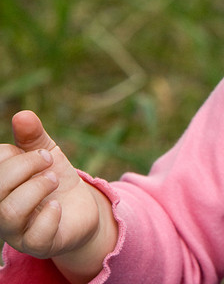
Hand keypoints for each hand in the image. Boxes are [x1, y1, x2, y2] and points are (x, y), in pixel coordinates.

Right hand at [0, 111, 115, 280]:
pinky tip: (58, 206)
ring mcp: (16, 230)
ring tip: (53, 180)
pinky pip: (35, 235)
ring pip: (9, 212)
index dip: (14, 156)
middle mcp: (0, 209)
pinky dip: (49, 216)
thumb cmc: (55, 180)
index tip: (41, 152)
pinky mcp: (38, 245)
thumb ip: (33, 137)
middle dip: (24, 167)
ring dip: (36, 189)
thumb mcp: (47, 154)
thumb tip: (23, 115)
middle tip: (48, 162)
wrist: (81, 209)